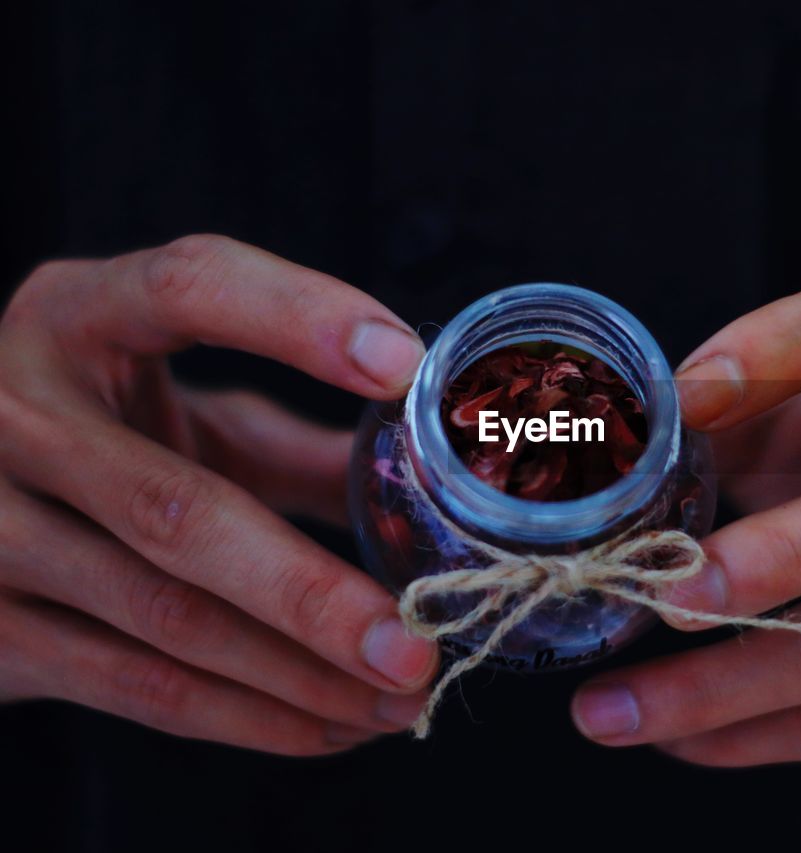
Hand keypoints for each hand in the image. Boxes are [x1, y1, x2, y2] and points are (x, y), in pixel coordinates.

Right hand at [0, 235, 438, 754]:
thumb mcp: (190, 414)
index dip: (299, 320)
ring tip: (399, 694)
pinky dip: (247, 718)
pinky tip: (330, 727)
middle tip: (416, 640)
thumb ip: (300, 443)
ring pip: (163, 618)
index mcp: (78, 317)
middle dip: (311, 591)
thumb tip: (437, 485)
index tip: (405, 364)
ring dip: (297, 674)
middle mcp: (13, 410)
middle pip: (178, 510)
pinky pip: (133, 687)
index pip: (190, 287)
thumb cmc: (106, 439)